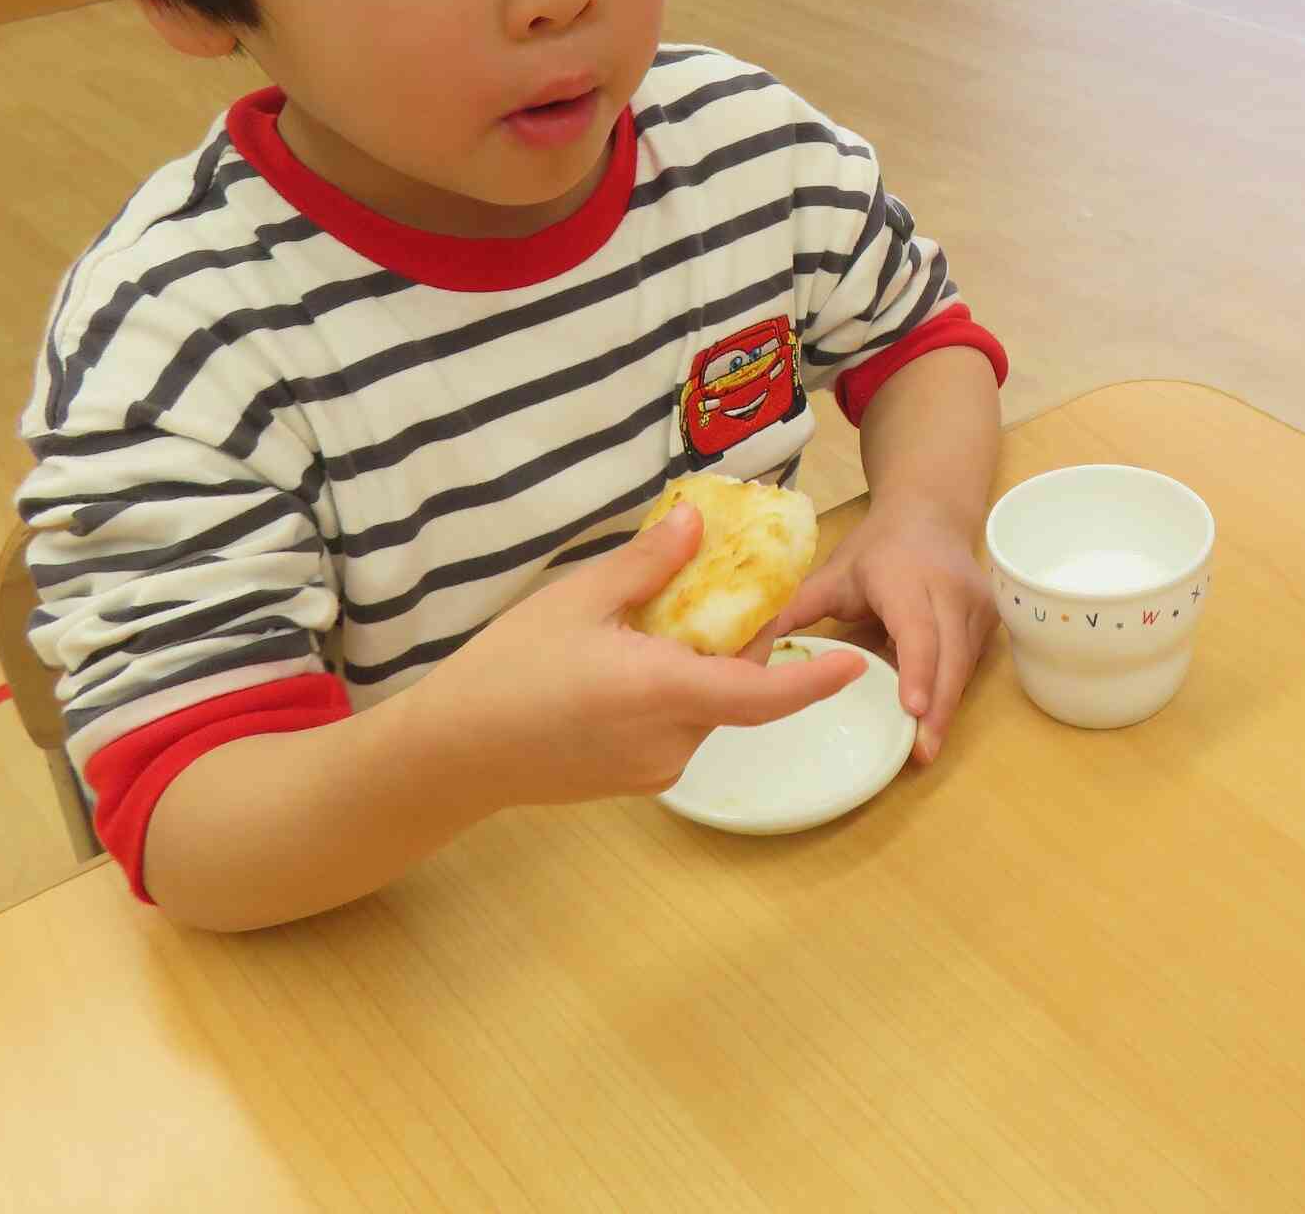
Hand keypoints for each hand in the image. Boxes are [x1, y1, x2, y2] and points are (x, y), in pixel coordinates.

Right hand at [402, 503, 863, 808]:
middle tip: (720, 589)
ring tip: (654, 625)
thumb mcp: (577, 599)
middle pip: (735, 690)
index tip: (853, 663)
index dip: (812, 680)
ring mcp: (654, 769)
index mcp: (661, 693)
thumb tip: (697, 523)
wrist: (451, 754)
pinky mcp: (637, 781)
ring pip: (707, 709)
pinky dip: (676, 694)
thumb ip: (647, 564)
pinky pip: (679, 729)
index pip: (760, 694)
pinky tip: (630, 665)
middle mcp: (670, 742)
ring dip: (702, 669)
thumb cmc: (507, 670)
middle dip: (737, 643)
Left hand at [761, 499, 994, 763]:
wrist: (930, 514)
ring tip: (925, 747)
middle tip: (921, 753)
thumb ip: (794, 610)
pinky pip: (970, 663)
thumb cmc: (876, 549)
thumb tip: (746, 651)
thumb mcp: (833, 575)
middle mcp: (949, 590)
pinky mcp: (989, 620)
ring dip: (946, 707)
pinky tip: (934, 720)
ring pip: (964, 666)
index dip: (916, 668)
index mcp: (906, 578)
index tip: (913, 708)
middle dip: (938, 708)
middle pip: (950, 656)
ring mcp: (976, 605)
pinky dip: (951, 691)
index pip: (918, 629)